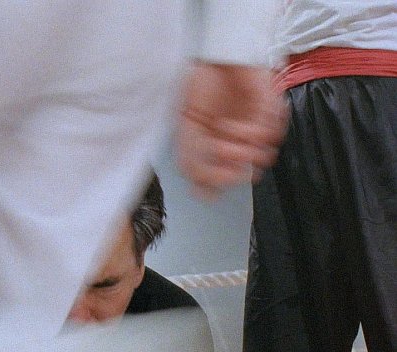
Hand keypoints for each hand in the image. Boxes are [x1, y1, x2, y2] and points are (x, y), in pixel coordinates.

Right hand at [177, 62, 286, 200]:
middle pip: (243, 175)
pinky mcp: (271, 116)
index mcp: (214, 146)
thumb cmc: (199, 84)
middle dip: (229, 170)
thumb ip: (189, 158)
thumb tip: (201, 192)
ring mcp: (256, 130)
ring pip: (260, 159)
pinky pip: (269, 137)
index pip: (220, 180)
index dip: (216, 184)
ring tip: (226, 132)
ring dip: (240, 150)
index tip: (209, 182)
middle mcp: (237, 142)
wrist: (216, 55)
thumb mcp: (183, 126)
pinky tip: (237, 123)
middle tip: (218, 153)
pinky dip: (251, 133)